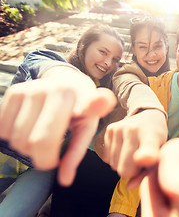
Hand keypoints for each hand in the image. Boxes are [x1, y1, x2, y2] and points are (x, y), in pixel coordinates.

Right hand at [0, 67, 115, 185]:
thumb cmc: (81, 109)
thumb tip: (65, 180)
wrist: (67, 80)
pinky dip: (14, 137)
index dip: (58, 140)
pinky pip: (3, 130)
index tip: (71, 141)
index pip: (61, 131)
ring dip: (28, 148)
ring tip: (42, 137)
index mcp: (77, 100)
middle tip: (52, 154)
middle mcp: (53, 90)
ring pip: (17, 139)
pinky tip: (30, 128)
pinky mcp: (15, 92)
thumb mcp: (87, 126)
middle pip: (35, 143)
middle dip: (43, 159)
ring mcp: (31, 89)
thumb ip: (77, 152)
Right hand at [103, 109, 166, 183]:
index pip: (146, 150)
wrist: (149, 116)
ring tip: (134, 151)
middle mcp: (134, 129)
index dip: (145, 156)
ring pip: (114, 166)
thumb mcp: (160, 155)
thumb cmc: (157, 140)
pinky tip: (125, 148)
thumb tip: (128, 186)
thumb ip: (149, 173)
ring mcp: (119, 128)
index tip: (145, 158)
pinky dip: (116, 158)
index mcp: (152, 135)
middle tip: (141, 160)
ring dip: (124, 164)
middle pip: (124, 170)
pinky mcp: (109, 129)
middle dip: (132, 171)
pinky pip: (107, 159)